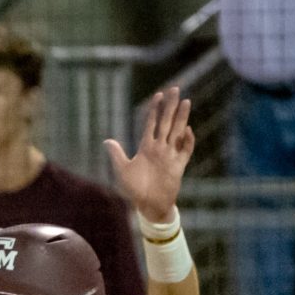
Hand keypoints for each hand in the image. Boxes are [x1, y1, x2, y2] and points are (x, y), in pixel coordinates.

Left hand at [104, 85, 193, 227]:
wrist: (149, 205)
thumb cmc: (134, 189)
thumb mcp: (122, 170)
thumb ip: (117, 155)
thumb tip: (107, 140)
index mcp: (146, 147)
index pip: (151, 124)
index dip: (154, 109)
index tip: (158, 95)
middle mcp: (160, 148)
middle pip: (166, 122)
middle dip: (170, 106)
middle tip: (175, 89)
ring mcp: (170, 155)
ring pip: (177, 131)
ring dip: (182, 117)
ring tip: (186, 102)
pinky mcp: (178, 166)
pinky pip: (185, 150)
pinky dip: (187, 141)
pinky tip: (187, 131)